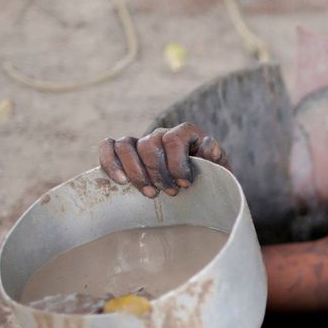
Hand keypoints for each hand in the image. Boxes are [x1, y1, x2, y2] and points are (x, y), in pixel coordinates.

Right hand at [98, 123, 228, 197]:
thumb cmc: (209, 180)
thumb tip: (208, 144)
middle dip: (158, 173)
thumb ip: (216, 157)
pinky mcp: (125, 154)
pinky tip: (121, 182)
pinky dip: (110, 162)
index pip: (172, 139)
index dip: (177, 164)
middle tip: (171, 193)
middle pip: (148, 145)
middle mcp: (161, 134)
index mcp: (185, 133)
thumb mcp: (219, 170)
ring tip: (150, 193)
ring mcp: (141, 142)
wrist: (198, 192)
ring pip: (125, 145)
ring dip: (136, 173)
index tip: (185, 184)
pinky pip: (108, 147)